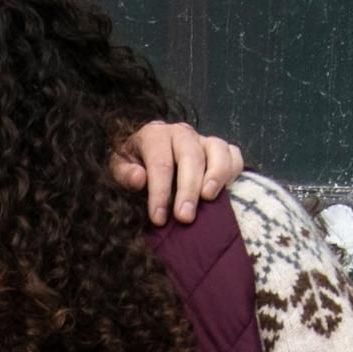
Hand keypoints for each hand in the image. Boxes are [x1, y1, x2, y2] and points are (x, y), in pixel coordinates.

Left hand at [110, 121, 244, 225]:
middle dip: (187, 190)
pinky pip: (233, 155)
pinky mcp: (221, 148)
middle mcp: (181, 133)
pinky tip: (224, 190)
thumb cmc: (133, 162)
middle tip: (184, 217)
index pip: (160, 163)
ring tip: (208, 198)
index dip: (159, 192)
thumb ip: (124, 173)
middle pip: (190, 158)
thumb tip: (139, 179)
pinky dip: (232, 171)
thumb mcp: (118, 166)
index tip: (158, 218)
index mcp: (154, 135)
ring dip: (215, 176)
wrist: (146, 150)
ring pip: (217, 151)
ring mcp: (203, 139)